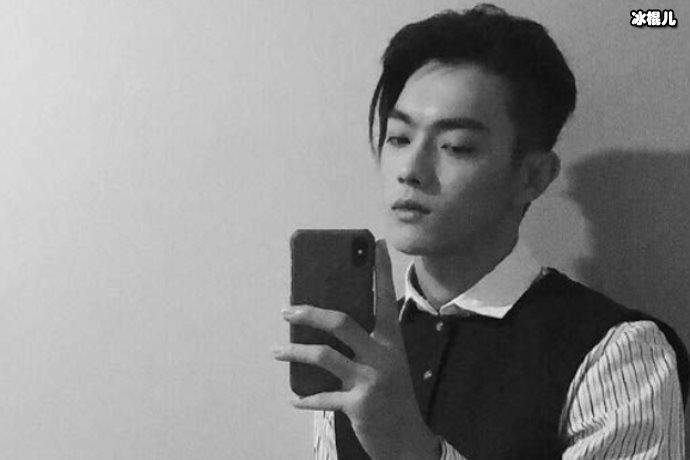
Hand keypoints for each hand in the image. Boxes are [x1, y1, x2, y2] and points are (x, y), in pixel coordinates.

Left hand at [273, 240, 439, 459]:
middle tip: (287, 310)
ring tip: (276, 351)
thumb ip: (367, 342)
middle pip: (341, 322)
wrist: (408, 440)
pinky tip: (293, 398)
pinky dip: (305, 398)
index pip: (386, 298)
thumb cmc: (393, 394)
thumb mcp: (388, 362)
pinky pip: (323, 397)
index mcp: (391, 340)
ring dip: (295, 352)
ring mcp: (371, 379)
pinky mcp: (359, 404)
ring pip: (324, 356)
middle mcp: (382, 354)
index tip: (377, 245)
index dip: (381, 271)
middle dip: (310, 313)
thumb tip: (329, 320)